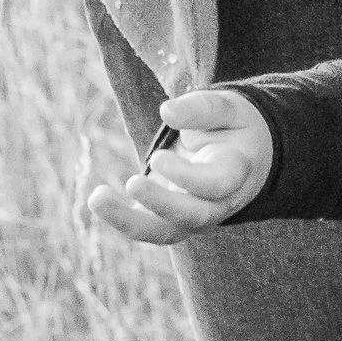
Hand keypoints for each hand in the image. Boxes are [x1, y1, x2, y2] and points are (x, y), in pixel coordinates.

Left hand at [88, 90, 273, 245]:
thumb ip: (200, 108)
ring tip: (97, 198)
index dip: (187, 177)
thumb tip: (168, 112)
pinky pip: (148, 229)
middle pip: (194, 216)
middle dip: (161, 204)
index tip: (157, 157)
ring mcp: (197, 215)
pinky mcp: (174, 219)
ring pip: (167, 232)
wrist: (244, 155)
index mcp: (236, 170)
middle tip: (132, 182)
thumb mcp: (227, 108)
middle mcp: (220, 202)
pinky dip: (121, 218)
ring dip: (130, 221)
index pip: (217, 185)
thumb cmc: (231, 127)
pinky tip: (99, 198)